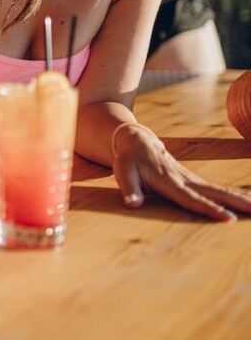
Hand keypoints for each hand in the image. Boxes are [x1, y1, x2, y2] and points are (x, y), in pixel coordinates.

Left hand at [113, 125, 250, 220]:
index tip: (227, 218)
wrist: (139, 143)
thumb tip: (132, 204)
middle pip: (214, 193)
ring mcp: (192, 180)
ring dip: (242, 199)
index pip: (191, 198)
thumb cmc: (130, 161)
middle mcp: (185, 180)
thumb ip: (129, 189)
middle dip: (237, 203)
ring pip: (220, 190)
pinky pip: (218, 190)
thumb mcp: (123, 173)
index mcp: (168, 181)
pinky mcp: (195, 181)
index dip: (209, 208)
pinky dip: (236, 196)